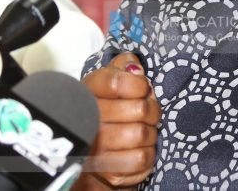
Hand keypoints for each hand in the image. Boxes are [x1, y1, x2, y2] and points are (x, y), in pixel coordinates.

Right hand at [80, 52, 159, 187]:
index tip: (142, 88)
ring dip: (150, 132)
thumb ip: (122, 66)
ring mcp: (96, 148)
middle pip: (139, 109)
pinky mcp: (109, 171)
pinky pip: (142, 158)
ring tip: (143, 130)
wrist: (92, 157)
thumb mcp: (109, 83)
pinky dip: (148, 152)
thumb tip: (136, 67)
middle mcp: (87, 121)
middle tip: (148, 112)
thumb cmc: (107, 113)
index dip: (138, 84)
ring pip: (142, 133)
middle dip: (151, 110)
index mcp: (86, 95)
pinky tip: (139, 148)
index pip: (116, 81)